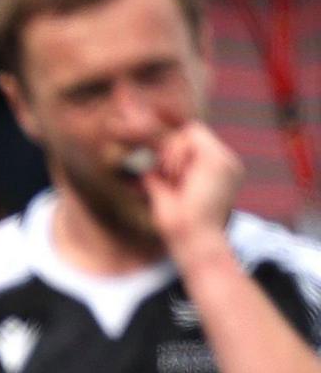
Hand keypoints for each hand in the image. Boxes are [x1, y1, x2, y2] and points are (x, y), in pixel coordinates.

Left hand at [146, 120, 243, 257]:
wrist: (195, 241)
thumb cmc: (179, 227)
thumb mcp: (165, 195)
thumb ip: (160, 178)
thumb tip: (146, 168)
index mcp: (216, 172)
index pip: (192, 144)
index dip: (172, 151)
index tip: (163, 174)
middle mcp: (226, 164)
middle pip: (190, 133)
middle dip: (171, 151)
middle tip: (168, 177)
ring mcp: (227, 161)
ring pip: (191, 131)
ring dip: (173, 153)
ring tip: (173, 178)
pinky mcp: (221, 161)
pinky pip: (193, 135)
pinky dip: (177, 152)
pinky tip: (176, 174)